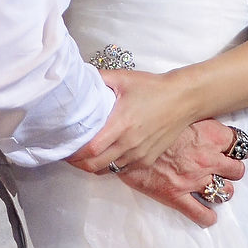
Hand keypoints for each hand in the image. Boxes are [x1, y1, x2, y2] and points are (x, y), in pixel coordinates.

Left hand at [69, 68, 197, 173]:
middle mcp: (130, 143)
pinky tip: (106, 156)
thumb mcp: (123, 78)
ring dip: (95, 166)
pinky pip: (125, 169)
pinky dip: (112, 166)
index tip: (65, 147)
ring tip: (85, 156)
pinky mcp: (149, 159)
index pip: (92, 149)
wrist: (183, 99)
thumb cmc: (152, 87)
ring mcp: (140, 154)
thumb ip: (99, 78)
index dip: (75, 153)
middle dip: (80, 163)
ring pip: (110, 169)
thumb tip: (79, 77)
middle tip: (70, 156)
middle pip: (97, 165)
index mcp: (121, 124)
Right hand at [106, 119, 246, 227]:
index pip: (239, 143)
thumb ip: (193, 109)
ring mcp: (194, 179)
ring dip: (221, 190)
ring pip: (224, 192)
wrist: (121, 135)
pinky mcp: (177, 195)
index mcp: (209, 134)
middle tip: (223, 168)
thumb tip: (197, 97)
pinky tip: (207, 214)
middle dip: (232, 170)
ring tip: (214, 187)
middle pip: (237, 170)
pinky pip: (201, 214)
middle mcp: (207, 158)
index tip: (234, 147)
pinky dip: (207, 216)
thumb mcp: (177, 106)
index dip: (239, 146)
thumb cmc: (146, 117)